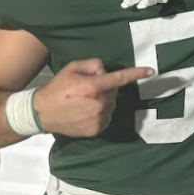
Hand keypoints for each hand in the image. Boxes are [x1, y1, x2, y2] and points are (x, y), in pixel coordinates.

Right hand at [33, 59, 154, 137]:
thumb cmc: (57, 88)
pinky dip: (100, 113)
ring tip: (84, 102)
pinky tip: (85, 112)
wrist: (42, 113)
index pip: (119, 78)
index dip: (136, 73)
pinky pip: (106, 117)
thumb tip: (106, 72)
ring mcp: (98, 118)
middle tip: (87, 89)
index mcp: (94, 86)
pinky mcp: (96, 129)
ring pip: (111, 105)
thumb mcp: (72, 68)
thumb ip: (93, 65)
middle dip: (105, 88)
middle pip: (114, 91)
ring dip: (103, 101)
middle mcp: (99, 103)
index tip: (151, 71)